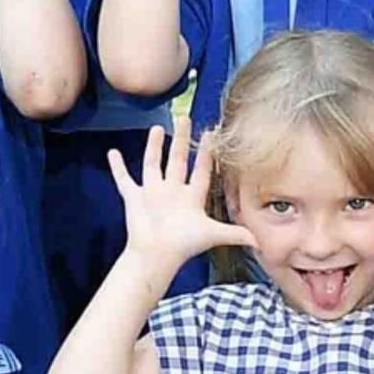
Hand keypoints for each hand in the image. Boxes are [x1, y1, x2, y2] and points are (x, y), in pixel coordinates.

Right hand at [109, 118, 256, 271]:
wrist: (155, 255)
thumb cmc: (183, 245)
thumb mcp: (213, 234)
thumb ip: (235, 233)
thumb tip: (261, 241)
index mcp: (191, 197)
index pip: (202, 170)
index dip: (207, 153)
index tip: (210, 134)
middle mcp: (172, 192)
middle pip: (178, 159)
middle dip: (181, 139)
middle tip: (184, 118)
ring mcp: (152, 193)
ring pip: (153, 163)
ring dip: (154, 147)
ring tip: (157, 128)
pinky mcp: (134, 198)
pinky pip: (124, 179)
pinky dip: (117, 167)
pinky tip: (113, 153)